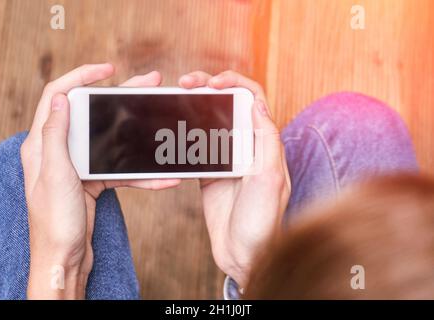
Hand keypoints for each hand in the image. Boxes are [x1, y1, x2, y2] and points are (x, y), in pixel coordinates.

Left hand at [21, 64, 179, 298]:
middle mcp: (59, 151)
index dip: (81, 76)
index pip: (57, 96)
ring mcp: (78, 166)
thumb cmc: (54, 222)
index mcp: (42, 144)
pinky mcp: (94, 182)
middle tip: (148, 84)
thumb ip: (56, 136)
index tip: (107, 70)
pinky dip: (142, 174)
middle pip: (91, 114)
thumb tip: (59, 99)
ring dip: (136, 131)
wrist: (64, 259)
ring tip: (159, 117)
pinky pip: (121, 170)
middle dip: (121, 97)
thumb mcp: (54, 175)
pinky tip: (162, 177)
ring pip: (110, 139)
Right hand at [179, 70, 290, 288]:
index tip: (212, 82)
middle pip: (229, 104)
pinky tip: (175, 127)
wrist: (244, 255)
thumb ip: (265, 141)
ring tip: (177, 96)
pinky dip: (186, 131)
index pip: (253, 99)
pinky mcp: (211, 172)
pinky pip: (198, 145)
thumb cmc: (262, 223)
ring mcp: (227, 159)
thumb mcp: (269, 180)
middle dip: (208, 86)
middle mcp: (248, 147)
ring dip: (195, 105)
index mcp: (265, 144)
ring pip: (212, 121)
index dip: (234, 83)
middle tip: (186, 83)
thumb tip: (257, 104)